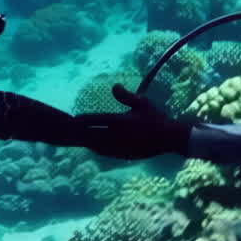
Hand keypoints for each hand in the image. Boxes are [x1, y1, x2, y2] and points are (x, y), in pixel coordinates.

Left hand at [75, 84, 192, 159]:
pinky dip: (98, 150)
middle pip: (92, 135)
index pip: (95, 120)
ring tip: (80, 139)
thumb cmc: (155, 118)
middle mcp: (117, 135)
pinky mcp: (124, 155)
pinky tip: (94, 147)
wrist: (169, 138)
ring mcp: (120, 147)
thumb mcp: (142, 103)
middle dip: (82, 132)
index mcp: (120, 121)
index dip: (83, 120)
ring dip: (88, 142)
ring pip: (97, 146)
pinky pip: (106, 153)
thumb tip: (113, 85)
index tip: (75, 118)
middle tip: (71, 131)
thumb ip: (125, 96)